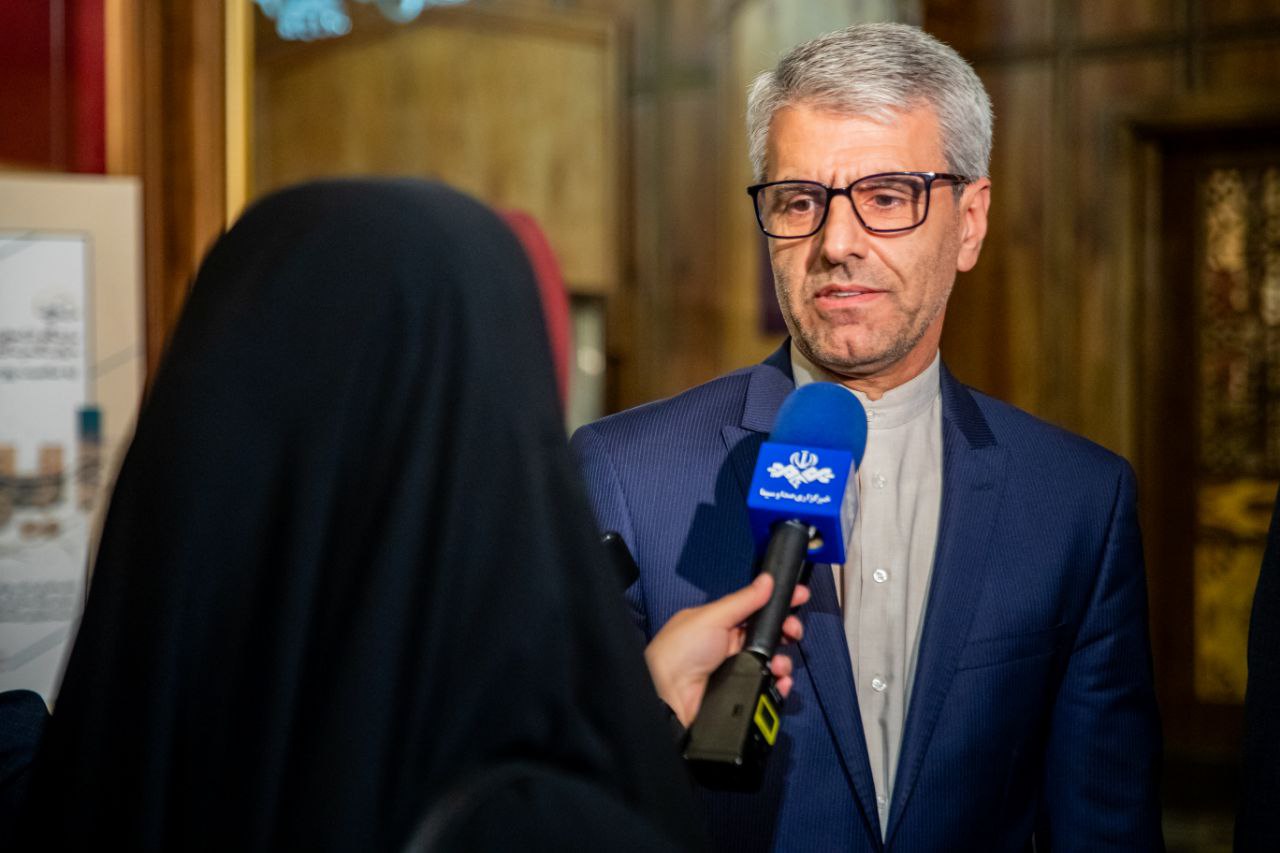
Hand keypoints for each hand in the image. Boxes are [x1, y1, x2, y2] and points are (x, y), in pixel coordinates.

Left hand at [644, 574, 809, 727]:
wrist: (669, 696)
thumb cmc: (683, 649)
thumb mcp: (712, 617)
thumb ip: (743, 600)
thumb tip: (768, 579)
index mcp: (721, 624)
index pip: (756, 610)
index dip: (778, 603)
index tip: (801, 595)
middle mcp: (731, 646)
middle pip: (769, 636)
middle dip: (787, 631)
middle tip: (793, 631)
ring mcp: (738, 671)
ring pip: (772, 663)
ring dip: (784, 661)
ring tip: (779, 664)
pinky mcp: (743, 693)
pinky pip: (769, 688)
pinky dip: (779, 686)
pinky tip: (781, 682)